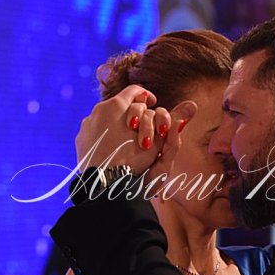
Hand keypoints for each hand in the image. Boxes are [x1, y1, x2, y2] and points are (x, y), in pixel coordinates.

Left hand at [75, 84, 196, 176]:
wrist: (103, 184)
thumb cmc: (132, 163)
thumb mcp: (157, 141)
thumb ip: (174, 121)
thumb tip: (193, 105)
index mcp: (116, 105)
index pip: (135, 90)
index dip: (147, 96)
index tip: (153, 103)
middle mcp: (98, 110)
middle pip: (119, 104)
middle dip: (131, 113)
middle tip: (141, 125)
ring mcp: (87, 124)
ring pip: (106, 118)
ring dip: (117, 125)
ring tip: (127, 140)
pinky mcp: (81, 138)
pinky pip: (94, 131)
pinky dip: (104, 136)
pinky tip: (112, 149)